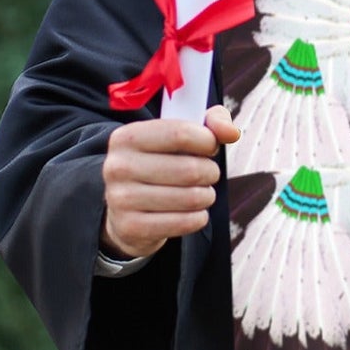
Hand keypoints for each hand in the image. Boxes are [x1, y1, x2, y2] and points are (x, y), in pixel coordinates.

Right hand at [100, 104, 240, 259]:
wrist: (126, 209)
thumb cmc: (161, 163)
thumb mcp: (181, 134)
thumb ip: (212, 122)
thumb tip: (231, 133)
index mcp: (127, 137)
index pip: (180, 133)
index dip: (208, 141)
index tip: (210, 147)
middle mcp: (118, 166)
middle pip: (190, 169)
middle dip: (210, 172)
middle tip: (207, 174)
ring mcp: (121, 199)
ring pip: (191, 198)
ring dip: (206, 196)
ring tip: (201, 193)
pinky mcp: (131, 227)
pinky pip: (184, 223)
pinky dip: (199, 218)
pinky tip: (193, 212)